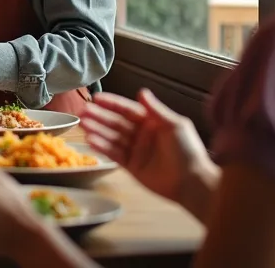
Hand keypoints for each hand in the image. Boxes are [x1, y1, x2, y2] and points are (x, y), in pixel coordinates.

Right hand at [79, 89, 217, 210]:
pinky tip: (91, 141)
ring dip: (97, 130)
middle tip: (83, 111)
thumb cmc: (187, 151)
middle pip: (116, 123)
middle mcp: (141, 134)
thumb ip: (156, 110)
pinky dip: (102, 147)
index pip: (128, 109)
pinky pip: (114, 154)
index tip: (96, 98)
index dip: (112, 104)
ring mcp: (135, 150)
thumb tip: (141, 91)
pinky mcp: (131, 166)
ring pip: (112, 137)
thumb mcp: (175, 125)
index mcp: (152, 122)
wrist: (192, 182)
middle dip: (100, 116)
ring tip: (83, 124)